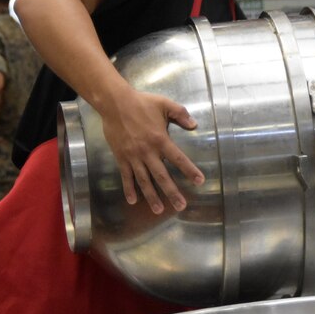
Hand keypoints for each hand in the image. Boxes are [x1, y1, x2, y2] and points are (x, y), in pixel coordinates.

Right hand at [100, 88, 203, 213]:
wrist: (115, 103)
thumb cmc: (142, 103)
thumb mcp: (165, 104)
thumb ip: (181, 114)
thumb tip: (194, 125)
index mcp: (160, 139)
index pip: (178, 158)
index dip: (189, 170)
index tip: (199, 181)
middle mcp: (148, 152)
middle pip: (162, 176)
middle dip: (172, 192)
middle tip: (181, 206)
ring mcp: (133, 157)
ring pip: (144, 180)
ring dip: (151, 196)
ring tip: (159, 210)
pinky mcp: (121, 158)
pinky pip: (126, 176)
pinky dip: (129, 189)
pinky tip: (133, 200)